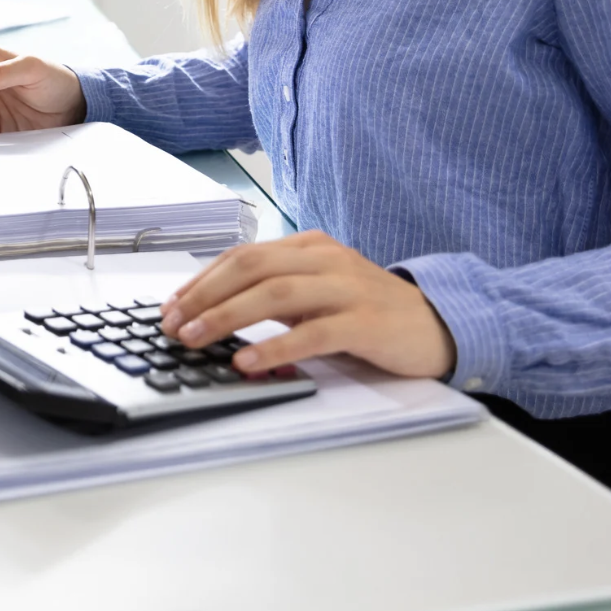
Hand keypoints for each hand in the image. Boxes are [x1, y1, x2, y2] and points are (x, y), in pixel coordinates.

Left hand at [159, 231, 456, 378]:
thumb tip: (214, 312)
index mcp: (308, 247)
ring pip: (275, 293)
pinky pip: (312, 333)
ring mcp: (346, 288)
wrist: (439, 323)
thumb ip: (275, 293)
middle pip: (251, 267)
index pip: (242, 256)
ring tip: (195, 339)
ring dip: (226, 317)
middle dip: (204, 296)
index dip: (202, 280)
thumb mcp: (318, 291)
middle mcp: (324, 259)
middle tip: (173, 324)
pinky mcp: (365, 322)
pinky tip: (248, 363)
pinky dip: (275, 347)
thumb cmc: (369, 310)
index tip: (171, 306)